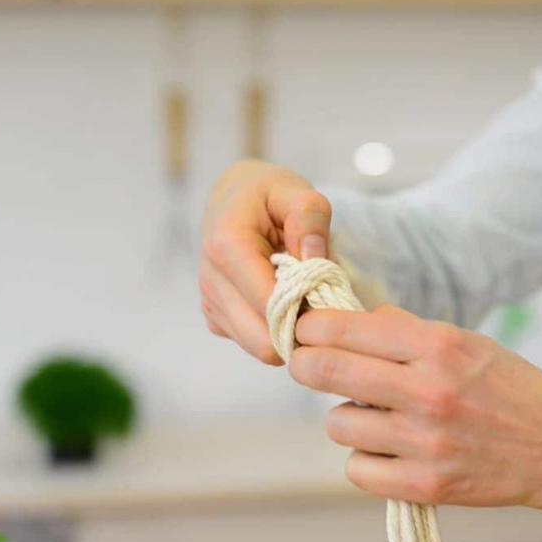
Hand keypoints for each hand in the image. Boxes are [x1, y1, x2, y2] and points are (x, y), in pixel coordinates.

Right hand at [199, 159, 331, 364]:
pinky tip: (284, 301)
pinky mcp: (216, 317)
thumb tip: (314, 263)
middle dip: (299, 329)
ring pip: (259, 348)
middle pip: (263, 342)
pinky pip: (253, 343)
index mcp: (227, 247)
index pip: (270, 306)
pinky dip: (274, 330)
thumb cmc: (269, 194)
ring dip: (288, 330)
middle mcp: (211, 281)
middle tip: (322, 303)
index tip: (331, 295)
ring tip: (303, 297)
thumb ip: (310, 222)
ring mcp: (210, 303)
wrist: (232, 196)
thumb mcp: (298, 192)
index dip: (307, 310)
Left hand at [290, 305, 541, 539]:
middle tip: (308, 365)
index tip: (304, 330)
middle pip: (325, 371)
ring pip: (338, 424)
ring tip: (378, 417)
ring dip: (348, 419)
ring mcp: (426, 442)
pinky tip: (390, 451)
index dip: (311, 327)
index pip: (345, 328)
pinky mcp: (426, 486)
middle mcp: (428, 390)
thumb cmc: (509, 387)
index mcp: (438, 345)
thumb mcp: (466, 341)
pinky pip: (358, 470)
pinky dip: (367, 461)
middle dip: (305, 364)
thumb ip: (406, 330)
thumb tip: (348, 321)